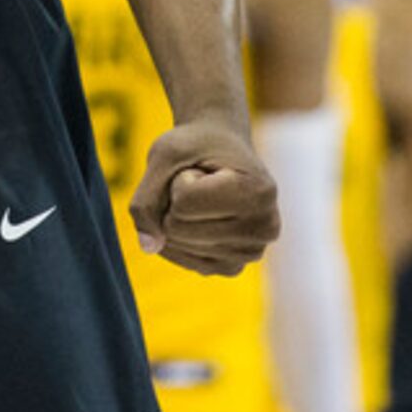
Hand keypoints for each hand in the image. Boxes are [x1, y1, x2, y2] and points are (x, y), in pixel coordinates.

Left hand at [126, 117, 278, 276]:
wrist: (221, 147)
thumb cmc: (195, 145)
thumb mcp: (164, 155)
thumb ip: (147, 198)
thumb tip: (148, 247)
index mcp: (257, 192)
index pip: (183, 203)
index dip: (179, 180)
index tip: (202, 168)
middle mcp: (264, 228)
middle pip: (177, 230)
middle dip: (175, 201)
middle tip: (203, 183)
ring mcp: (252, 252)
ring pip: (179, 246)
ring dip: (178, 218)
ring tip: (205, 198)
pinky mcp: (235, 266)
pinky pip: (186, 262)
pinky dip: (178, 239)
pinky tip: (201, 218)